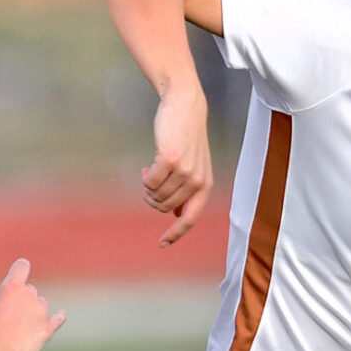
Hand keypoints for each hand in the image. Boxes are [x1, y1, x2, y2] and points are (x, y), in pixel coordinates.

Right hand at [0, 258, 65, 350]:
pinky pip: (58, 319)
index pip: (22, 267)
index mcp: (12, 287)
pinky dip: (59, 316)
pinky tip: (61, 314)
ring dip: (33, 310)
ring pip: (41, 304)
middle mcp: (30, 295)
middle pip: (30, 290)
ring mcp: (41, 312)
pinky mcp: (48, 328)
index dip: (21, 268)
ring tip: (19, 326)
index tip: (20, 269)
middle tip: (8, 316)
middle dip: (22, 298)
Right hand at [143, 89, 212, 243]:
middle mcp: (197, 181)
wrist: (185, 106)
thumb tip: (175, 215)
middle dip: (153, 200)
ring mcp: (184, 171)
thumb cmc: (186, 137)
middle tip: (149, 184)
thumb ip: (188, 190)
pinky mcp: (170, 160)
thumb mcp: (193, 165)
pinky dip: (145, 178)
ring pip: (156, 195)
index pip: (190, 218)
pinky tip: (147, 167)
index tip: (162, 244)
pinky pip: (149, 182)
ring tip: (149, 172)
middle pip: (166, 207)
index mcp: (205, 185)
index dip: (176, 234)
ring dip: (148, 188)